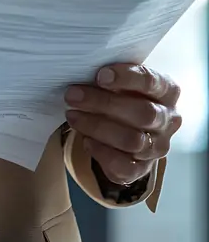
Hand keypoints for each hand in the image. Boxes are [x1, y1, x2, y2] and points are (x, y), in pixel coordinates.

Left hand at [64, 63, 181, 185]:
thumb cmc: (124, 94)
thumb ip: (111, 76)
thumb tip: (83, 72)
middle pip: (143, 113)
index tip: (100, 76)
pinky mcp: (144, 169)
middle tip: (73, 96)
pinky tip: (86, 140)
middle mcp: (168, 120)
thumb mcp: (123, 79)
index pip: (152, 82)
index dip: (126, 78)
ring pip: (132, 141)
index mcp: (167, 91)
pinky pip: (125, 167)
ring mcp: (158, 147)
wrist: (129, 125)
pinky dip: (102, 153)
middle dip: (104, 103)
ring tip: (73, 115)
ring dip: (97, 127)